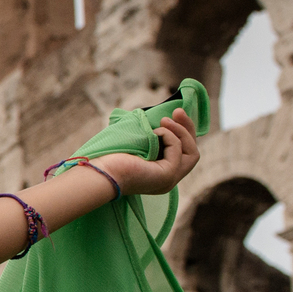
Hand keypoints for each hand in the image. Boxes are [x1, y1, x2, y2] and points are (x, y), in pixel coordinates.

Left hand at [86, 109, 201, 196]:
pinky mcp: (167, 176)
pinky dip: (168, 136)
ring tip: (163, 120)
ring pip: (192, 153)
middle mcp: (168, 180)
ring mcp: (169, 180)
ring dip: (181, 132)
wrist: (100, 171)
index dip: (183, 133)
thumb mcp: (138, 141)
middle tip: (178, 111)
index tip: (175, 114)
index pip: (184, 154)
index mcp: (160, 173)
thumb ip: (151, 134)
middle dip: (188, 129)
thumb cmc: (111, 156)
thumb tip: (163, 117)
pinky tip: (153, 133)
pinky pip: (177, 150)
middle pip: (192, 153)